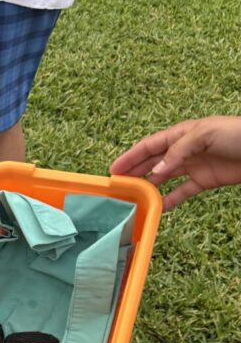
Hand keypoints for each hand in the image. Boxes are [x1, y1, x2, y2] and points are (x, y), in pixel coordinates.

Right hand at [110, 116, 240, 210]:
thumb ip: (178, 152)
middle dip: (134, 172)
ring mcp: (194, 166)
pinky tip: (158, 209)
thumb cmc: (236, 134)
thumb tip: (156, 171)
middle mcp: (184, 150)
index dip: (130, 157)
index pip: (149, 146)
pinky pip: (182, 192)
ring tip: (133, 198)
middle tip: (117, 186)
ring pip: (164, 177)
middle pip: (153, 162)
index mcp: (181, 134)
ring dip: (148, 186)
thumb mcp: (204, 135)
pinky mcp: (205, 181)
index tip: (114, 170)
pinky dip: (170, 200)